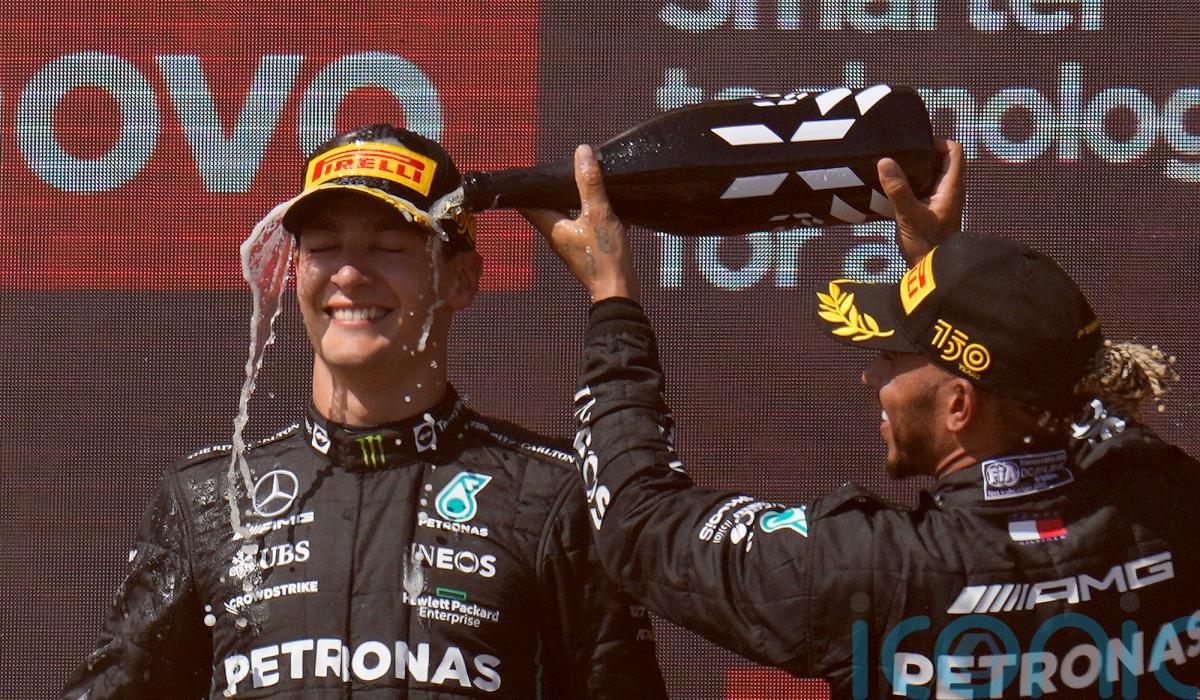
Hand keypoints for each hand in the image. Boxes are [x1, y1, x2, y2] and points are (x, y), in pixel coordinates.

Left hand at [521, 145, 640, 303]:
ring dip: (571, 198)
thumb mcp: (599, 215)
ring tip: (581, 178)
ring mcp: (570, 243)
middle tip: (560, 167)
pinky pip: (582, 223)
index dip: (524, 186)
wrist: (619, 290)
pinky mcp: (585, 248)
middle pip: (546, 206)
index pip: (526, 203)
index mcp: (551, 226)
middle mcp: (556, 235)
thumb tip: (582, 153)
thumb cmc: (604, 257)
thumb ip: (590, 184)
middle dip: (551, 187)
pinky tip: (603, 203)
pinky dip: (588, 212)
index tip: (527, 169)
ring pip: (565, 214)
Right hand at [877, 137, 964, 265]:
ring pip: (928, 174)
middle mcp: (949, 191)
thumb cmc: (926, 245)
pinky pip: (920, 188)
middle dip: (919, 154)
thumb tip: (884, 161)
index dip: (937, 142)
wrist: (930, 275)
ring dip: (911, 170)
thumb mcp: (909, 216)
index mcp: (952, 187)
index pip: (954, 151)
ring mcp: (939, 201)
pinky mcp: (928, 211)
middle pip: (940, 160)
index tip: (913, 145)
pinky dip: (907, 184)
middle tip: (896, 154)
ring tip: (890, 167)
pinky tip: (889, 188)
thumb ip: (897, 190)